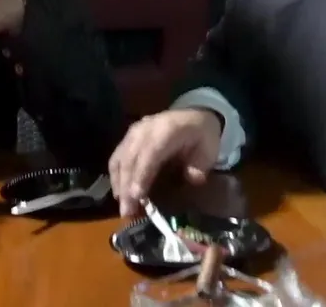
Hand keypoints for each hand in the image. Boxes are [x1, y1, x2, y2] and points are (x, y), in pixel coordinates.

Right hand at [108, 108, 222, 216]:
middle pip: (131, 158)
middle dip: (127, 186)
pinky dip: (116, 176)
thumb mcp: (209, 150)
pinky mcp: (128, 137)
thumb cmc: (202, 135)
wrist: (195, 115)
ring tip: (123, 206)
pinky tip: (119, 192)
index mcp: (167, 130)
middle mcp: (146, 129)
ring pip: (120, 158)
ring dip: (119, 184)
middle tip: (127, 211)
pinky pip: (117, 157)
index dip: (142, 174)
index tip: (137, 196)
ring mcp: (134, 131)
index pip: (150, 153)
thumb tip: (190, 179)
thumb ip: (199, 166)